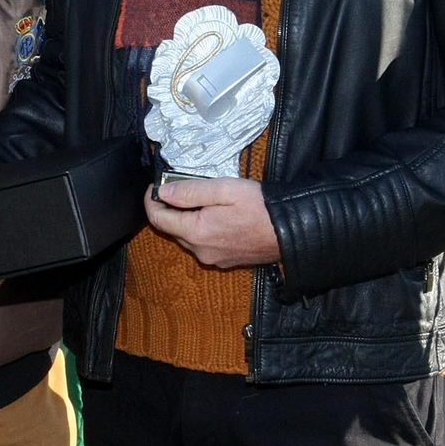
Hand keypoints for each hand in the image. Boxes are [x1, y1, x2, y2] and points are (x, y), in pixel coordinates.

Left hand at [145, 176, 280, 268]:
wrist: (292, 230)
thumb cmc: (260, 207)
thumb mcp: (223, 189)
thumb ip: (190, 191)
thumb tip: (163, 192)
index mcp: (197, 233)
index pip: (158, 219)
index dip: (152, 200)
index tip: (155, 185)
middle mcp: (201, 251)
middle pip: (173, 228)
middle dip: (172, 207)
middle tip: (184, 186)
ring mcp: (214, 258)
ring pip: (188, 236)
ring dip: (189, 218)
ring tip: (206, 199)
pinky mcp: (226, 260)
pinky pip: (204, 243)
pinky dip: (203, 228)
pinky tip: (219, 215)